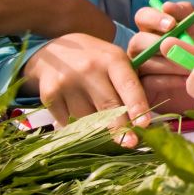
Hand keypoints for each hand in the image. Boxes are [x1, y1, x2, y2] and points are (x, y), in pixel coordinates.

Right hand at [25, 33, 149, 146]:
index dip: (137, 106)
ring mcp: (66, 83)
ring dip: (99, 130)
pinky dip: (79, 128)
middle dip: (121, 129)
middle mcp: (89, 69)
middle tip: (131, 144)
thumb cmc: (97, 61)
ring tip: (106, 130)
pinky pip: (69, 123)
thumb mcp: (116, 62)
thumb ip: (129, 86)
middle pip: (108, 107)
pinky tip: (83, 122)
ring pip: (88, 119)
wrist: (56, 51)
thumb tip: (141, 123)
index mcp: (112, 59)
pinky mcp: (49, 96)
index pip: (128, 85)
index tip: (144, 125)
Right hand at [129, 0, 193, 113]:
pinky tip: (185, 81)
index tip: (172, 24)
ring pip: (146, 61)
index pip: (143, 16)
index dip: (154, 18)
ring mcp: (139, 66)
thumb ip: (187, 14)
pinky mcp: (143, 87)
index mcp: (153, 29)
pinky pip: (149, 81)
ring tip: (190, 68)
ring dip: (171, 64)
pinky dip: (170, 80)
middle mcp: (142, 46)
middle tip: (177, 48)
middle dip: (160, 44)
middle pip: (138, 40)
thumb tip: (167, 6)